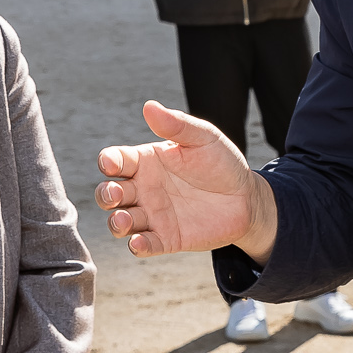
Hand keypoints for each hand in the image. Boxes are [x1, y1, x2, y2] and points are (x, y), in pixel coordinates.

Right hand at [97, 100, 277, 261]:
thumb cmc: (222, 163)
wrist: (246, 198)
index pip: (116, 160)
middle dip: (105, 194)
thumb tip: (149, 106)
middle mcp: (144, 189)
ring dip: (115, 222)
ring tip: (123, 220)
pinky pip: (144, 245)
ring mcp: (153, 215)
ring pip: (121, 221)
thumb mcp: (204, 138)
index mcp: (146, 162)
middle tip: (115, 194)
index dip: (108, 161)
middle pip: (110, 193)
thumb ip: (177, 125)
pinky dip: (137, 246)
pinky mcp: (166, 238)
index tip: (112, 163)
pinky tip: (138, 243)